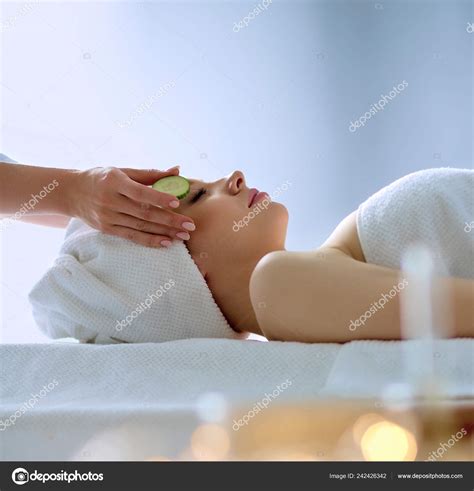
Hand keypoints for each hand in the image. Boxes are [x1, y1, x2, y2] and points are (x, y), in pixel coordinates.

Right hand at [68, 166, 194, 246]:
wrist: (71, 192)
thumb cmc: (102, 178)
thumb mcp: (122, 171)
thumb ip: (150, 174)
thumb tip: (177, 170)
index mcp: (114, 181)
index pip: (140, 192)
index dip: (158, 198)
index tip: (176, 202)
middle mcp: (110, 200)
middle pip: (144, 213)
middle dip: (169, 220)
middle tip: (190, 225)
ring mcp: (108, 217)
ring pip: (141, 226)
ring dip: (164, 232)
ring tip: (183, 236)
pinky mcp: (107, 229)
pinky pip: (132, 236)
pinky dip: (150, 240)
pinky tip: (166, 242)